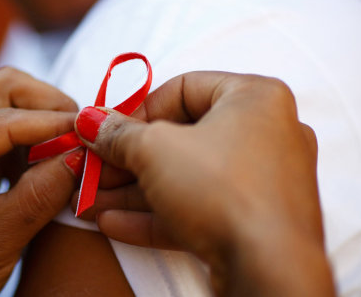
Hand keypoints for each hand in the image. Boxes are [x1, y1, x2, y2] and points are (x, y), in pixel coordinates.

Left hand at [0, 68, 81, 296]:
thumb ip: (42, 192)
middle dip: (48, 108)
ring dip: (41, 122)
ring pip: (5, 102)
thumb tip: (82, 155)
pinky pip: (2, 126)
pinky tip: (46, 162)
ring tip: (66, 152)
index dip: (54, 124)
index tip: (91, 134)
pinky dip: (31, 138)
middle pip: (3, 91)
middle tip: (80, 136)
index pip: (4, 119)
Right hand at [74, 72, 334, 296]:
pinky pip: (200, 208)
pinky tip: (113, 223)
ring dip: (134, 190)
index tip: (108, 131)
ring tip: (90, 200)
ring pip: (187, 177)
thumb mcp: (155, 150)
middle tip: (94, 168)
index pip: (184, 88)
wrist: (269, 271)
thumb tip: (91, 121)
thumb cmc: (219, 188)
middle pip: (182, 137)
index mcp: (254, 98)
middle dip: (128, 158)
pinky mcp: (253, 222)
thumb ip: (118, 133)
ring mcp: (261, 181)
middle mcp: (265, 134)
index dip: (138, 109)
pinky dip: (158, 213)